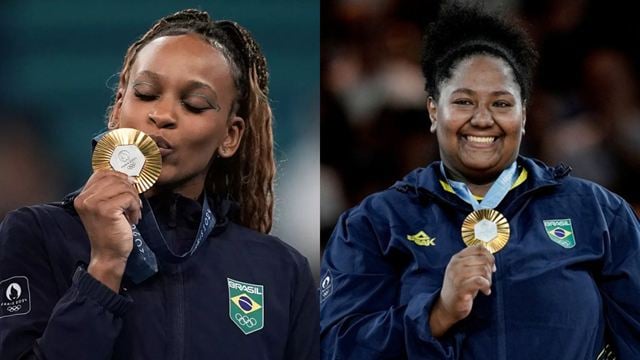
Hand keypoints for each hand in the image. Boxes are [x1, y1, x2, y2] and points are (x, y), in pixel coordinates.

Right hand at [74, 170, 141, 290]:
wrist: (108, 254)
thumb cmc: (110, 231)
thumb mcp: (105, 208)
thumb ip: (110, 191)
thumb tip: (128, 177)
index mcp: (82, 196)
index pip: (102, 173)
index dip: (119, 177)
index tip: (129, 189)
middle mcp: (84, 198)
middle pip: (114, 178)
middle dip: (130, 189)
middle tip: (134, 203)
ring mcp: (94, 204)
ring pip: (123, 187)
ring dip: (134, 199)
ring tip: (133, 212)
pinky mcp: (106, 210)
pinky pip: (128, 198)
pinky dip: (135, 207)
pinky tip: (133, 218)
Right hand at [429, 245, 494, 336]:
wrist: (447, 305)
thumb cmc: (459, 287)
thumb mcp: (464, 270)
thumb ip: (475, 262)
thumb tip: (491, 259)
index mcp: (457, 258)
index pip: (478, 248)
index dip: (489, 256)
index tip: (491, 266)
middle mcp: (455, 265)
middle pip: (483, 259)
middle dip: (490, 270)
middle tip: (488, 279)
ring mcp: (457, 276)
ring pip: (483, 269)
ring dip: (489, 279)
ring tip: (486, 286)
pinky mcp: (461, 288)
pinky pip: (480, 281)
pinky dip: (486, 286)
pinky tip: (485, 291)